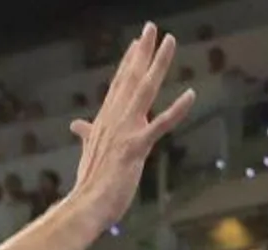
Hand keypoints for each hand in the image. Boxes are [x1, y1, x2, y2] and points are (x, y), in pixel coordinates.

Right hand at [68, 24, 195, 224]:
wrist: (86, 204)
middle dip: (142, 51)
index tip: (137, 43)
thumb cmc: (90, 183)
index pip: (119, 84)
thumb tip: (76, 125)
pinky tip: (191, 93)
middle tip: (152, 27)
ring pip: (145, 90)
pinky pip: (161, 125)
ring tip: (170, 41)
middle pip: (131, 78)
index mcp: (106, 120)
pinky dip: (177, 109)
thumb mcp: (89, 152)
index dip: (129, 62)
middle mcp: (115, 119)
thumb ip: (87, 135)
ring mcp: (126, 131)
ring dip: (158, 64)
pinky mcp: (136, 147)